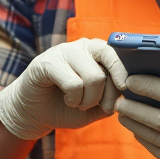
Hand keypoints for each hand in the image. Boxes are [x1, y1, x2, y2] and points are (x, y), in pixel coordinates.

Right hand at [0, 38, 128, 139]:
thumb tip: (124, 94)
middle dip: (107, 93)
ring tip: (79, 104)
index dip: (123, 72)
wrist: (35, 112)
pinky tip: (67, 99)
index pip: (119, 54)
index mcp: (98, 52)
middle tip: (100, 106)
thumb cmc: (68, 107)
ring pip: (94, 77)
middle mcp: (83, 45)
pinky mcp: (47, 62)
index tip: (124, 88)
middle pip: (108, 66)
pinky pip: (74, 84)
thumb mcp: (96, 107)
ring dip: (88, 100)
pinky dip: (73, 99)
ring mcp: (64, 50)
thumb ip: (112, 99)